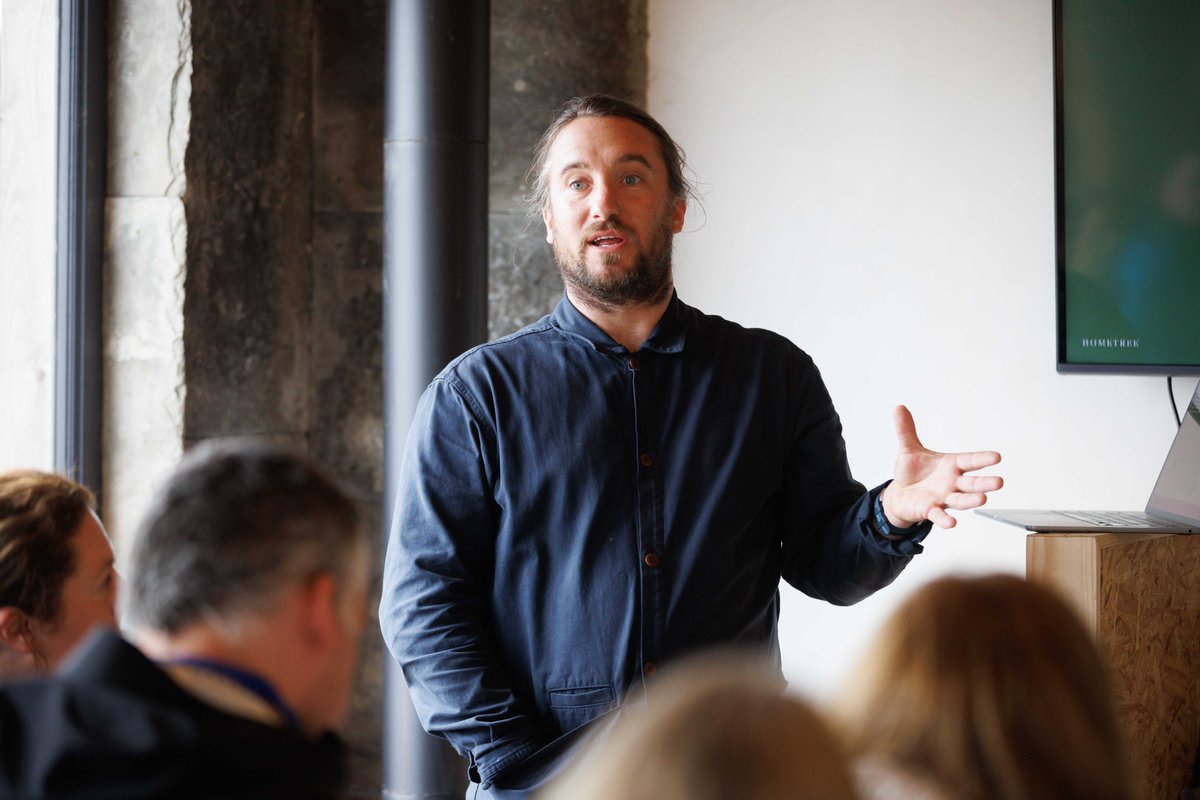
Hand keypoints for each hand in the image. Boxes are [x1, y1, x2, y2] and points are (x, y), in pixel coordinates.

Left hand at [882, 405, 1002, 528]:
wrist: (899, 494)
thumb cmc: (912, 473)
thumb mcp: (908, 449)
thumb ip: (906, 430)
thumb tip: (898, 407)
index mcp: (951, 465)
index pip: (969, 461)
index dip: (982, 459)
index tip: (997, 457)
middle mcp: (952, 483)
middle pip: (971, 483)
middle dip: (984, 483)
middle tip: (999, 482)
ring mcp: (943, 498)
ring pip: (960, 500)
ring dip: (971, 500)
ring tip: (983, 499)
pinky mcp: (930, 510)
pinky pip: (939, 515)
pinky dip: (945, 519)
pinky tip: (951, 523)